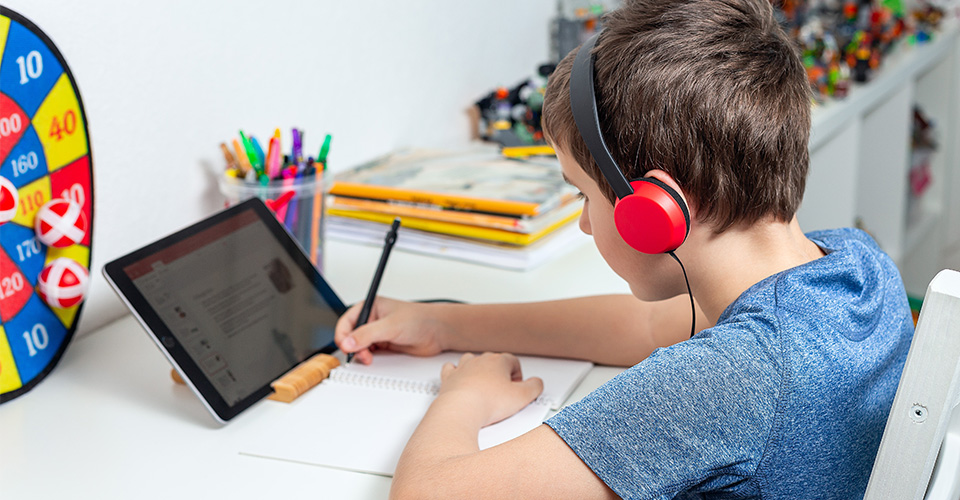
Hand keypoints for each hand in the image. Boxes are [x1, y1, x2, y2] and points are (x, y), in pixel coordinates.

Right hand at [334, 297, 449, 363]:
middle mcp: (372, 319)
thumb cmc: (419, 319)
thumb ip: (367, 334)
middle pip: (350, 336)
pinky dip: (367, 357)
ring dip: (360, 353)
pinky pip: (368, 352)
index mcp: (370, 307)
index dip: (343, 335)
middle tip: (361, 354)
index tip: (345, 346)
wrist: (438, 332)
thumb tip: (347, 342)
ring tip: (369, 357)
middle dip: (352, 347)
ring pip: (358, 346)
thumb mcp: (390, 326)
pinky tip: (372, 358)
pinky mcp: (384, 344)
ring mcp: (377, 333)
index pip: (347, 321)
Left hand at [437, 352, 543, 426]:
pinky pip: (451, 368)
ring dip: (479, 370)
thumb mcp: (522, 397)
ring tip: (484, 383)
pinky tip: (459, 378)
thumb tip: (537, 383)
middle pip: (494, 360)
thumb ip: (535, 387)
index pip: (513, 361)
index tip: (517, 387)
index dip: (518, 375)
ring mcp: (463, 368)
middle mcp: (479, 361)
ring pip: (472, 361)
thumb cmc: (487, 402)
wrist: (461, 410)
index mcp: (498, 361)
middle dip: (500, 373)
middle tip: (504, 390)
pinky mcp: (449, 378)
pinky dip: (455, 372)